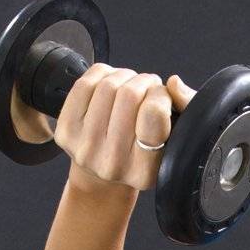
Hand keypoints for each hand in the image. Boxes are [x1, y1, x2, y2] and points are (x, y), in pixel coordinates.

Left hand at [54, 65, 195, 195]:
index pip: (153, 113)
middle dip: (144, 82)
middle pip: (129, 94)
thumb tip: (173, 83)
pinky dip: (103, 75)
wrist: (103, 174)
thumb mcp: (172, 139)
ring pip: (108, 85)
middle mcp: (111, 164)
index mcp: (143, 172)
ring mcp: (84, 148)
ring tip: (131, 87)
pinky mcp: (65, 131)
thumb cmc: (142, 152)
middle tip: (147, 88)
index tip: (161, 98)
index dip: (160, 95)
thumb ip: (184, 109)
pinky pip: (86, 83)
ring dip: (125, 77)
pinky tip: (111, 85)